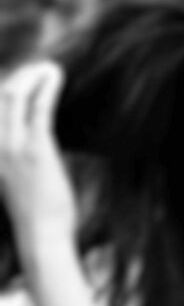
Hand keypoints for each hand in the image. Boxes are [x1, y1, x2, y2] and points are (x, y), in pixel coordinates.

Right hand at [0, 60, 77, 253]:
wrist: (41, 236)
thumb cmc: (35, 212)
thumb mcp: (15, 179)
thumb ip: (14, 154)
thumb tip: (31, 137)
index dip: (4, 86)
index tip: (21, 78)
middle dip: (18, 75)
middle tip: (39, 70)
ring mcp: (13, 148)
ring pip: (14, 95)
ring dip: (32, 75)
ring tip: (49, 69)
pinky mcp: (35, 152)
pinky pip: (38, 110)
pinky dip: (47, 88)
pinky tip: (55, 76)